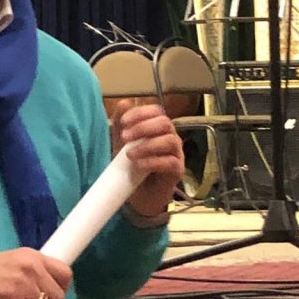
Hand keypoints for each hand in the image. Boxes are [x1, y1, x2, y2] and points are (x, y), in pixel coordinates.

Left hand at [111, 100, 184, 216]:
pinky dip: (153, 162)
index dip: (140, 113)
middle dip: (143, 127)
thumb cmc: (132, 166)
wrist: (139, 196)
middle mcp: (170, 137)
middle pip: (165, 122)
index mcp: (158, 128)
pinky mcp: (178, 171)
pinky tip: (139, 165)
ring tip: (129, 154)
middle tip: (124, 137)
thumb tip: (123, 103)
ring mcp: (176, 154)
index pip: (156, 111)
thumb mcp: (121, 144)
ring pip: (170, 141)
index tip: (123, 122)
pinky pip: (170, 162)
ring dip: (147, 145)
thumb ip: (121, 124)